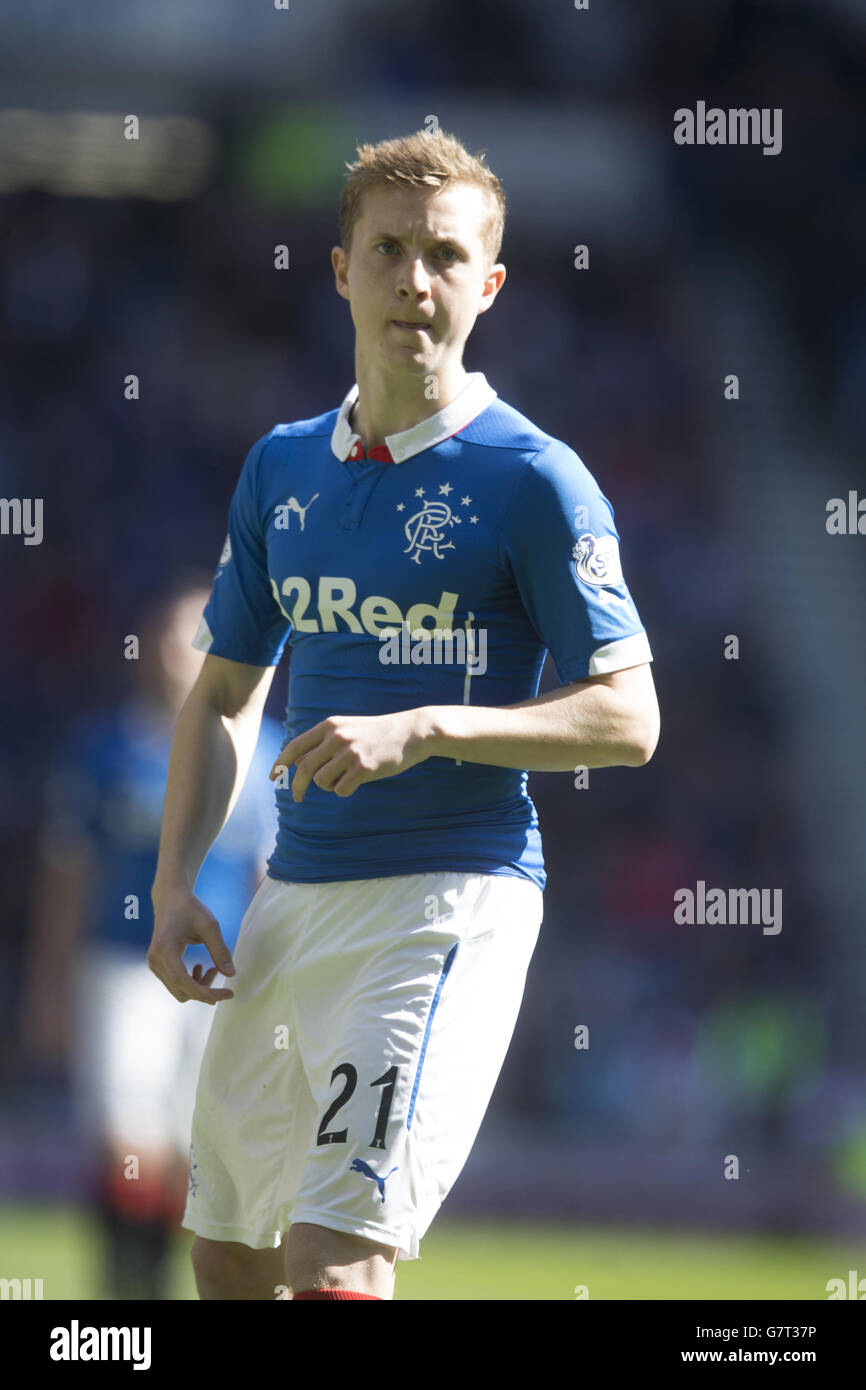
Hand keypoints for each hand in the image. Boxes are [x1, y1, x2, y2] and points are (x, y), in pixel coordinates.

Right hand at [147, 885, 235, 1003]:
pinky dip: (191, 981)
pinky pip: (175, 983)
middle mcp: (155, 960)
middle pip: (182, 991)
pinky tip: (201, 967)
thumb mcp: (209, 926)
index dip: (205, 992)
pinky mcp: (158, 965)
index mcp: (164, 949)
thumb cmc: (190, 908)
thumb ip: (220, 950)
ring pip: (179, 990)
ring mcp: (154, 964)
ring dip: (199, 986)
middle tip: (224, 979)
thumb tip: (231, 975)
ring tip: (212, 968)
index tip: (227, 994)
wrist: (170, 898)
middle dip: (205, 991)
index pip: (182, 980)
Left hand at [269, 709, 430, 801]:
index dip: (280, 764)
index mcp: (329, 725)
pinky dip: (344, 790)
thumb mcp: (346, 730)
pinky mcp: (365, 768)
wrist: (410, 732)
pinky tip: (357, 781)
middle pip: (304, 768)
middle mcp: (337, 736)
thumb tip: (294, 761)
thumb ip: (321, 743)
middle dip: (297, 786)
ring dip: (329, 786)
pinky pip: (341, 789)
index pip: (295, 746)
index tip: (273, 778)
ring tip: (344, 778)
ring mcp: (351, 752)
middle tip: (297, 798)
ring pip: (322, 781)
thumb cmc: (375, 733)